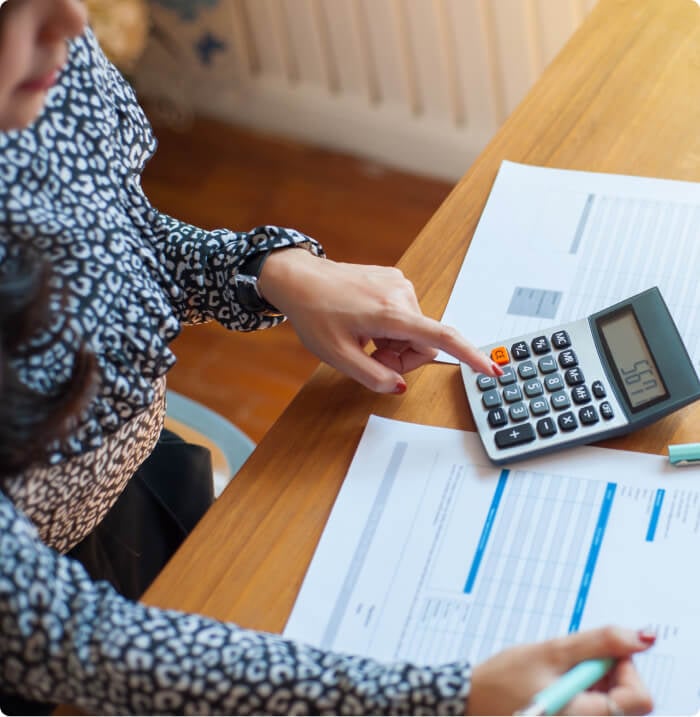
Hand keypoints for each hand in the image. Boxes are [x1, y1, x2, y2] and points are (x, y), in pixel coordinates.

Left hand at [259, 249, 498, 392]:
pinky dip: (390, 328)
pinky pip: (405, 315)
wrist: (299, 278)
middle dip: (402, 357)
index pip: (440, 337)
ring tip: (364, 338)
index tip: (490, 369)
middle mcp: (402, 294)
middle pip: (424, 342)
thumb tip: (400, 386)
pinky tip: (365, 323)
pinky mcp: (394, 281)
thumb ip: (372, 376)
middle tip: (371, 358)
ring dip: (394, 343)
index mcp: (390, 313)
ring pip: (414, 330)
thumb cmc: (314, 312)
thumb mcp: (337, 355)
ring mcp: (399, 284)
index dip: (468, 356)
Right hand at [468, 626, 654, 715]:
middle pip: (630, 700)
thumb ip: (600, 643)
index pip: (640, 698)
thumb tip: (643, 637)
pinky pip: (596, 707)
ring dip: (596, 681)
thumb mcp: (551, 652)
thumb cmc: (506, 678)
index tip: (595, 655)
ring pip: (614, 702)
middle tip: (572, 664)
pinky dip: (585, 691)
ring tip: (560, 675)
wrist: (473, 701)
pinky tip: (559, 685)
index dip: (625, 668)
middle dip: (608, 674)